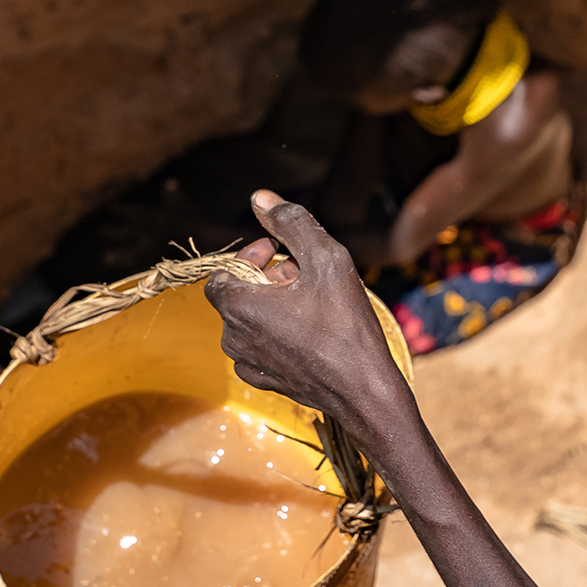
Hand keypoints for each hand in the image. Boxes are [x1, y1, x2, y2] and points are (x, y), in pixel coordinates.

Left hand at [204, 191, 410, 436]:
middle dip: (266, 279)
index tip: (282, 255)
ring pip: (248, 321)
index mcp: (238, 305)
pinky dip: (277, 334)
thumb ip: (291, 223)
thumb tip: (261, 197)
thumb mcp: (326, 259)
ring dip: (272, 306)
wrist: (363, 390)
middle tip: (304, 278)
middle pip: (238, 294)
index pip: (223, 271)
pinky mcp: (263, 382)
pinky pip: (259, 347)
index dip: (252, 257)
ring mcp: (247, 363)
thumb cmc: (345, 323)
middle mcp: (232, 337)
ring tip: (311, 304)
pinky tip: (310, 334)